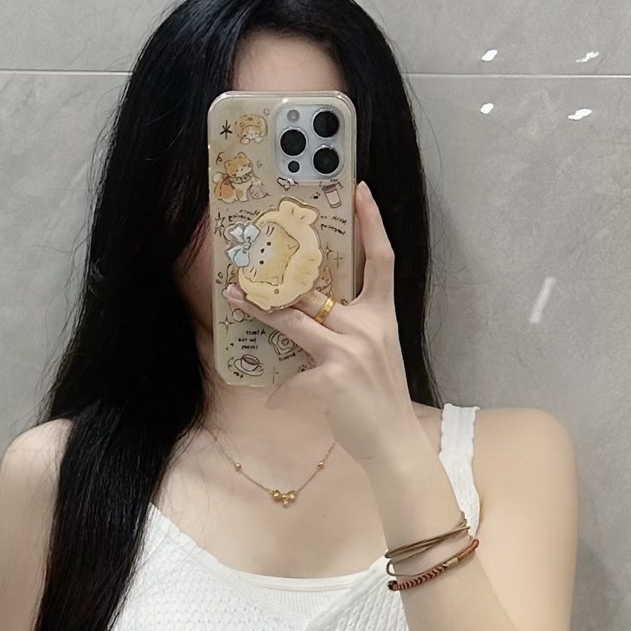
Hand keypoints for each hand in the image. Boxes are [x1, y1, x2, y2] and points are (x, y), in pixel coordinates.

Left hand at [224, 180, 423, 480]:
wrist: (394, 440)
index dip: (372, 222)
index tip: (360, 189)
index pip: (382, 259)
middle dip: (282, 275)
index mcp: (382, 315)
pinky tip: (276, 399)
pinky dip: (283, 391)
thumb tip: (313, 323)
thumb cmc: (382, 397)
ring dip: (261, 310)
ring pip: (295, 320)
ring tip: (237, 299)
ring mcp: (348, 351)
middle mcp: (367, 325)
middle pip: (317, 289)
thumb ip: (350, 331)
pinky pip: (293, 378)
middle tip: (255, 257)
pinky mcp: (330, 379)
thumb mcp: (376, 353)